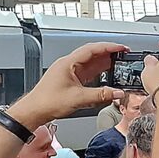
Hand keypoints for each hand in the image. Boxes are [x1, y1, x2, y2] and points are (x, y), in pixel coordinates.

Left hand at [11, 42, 127, 124]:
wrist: (35, 110)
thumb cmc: (47, 101)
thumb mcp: (78, 98)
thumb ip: (101, 95)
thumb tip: (117, 93)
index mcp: (68, 63)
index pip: (92, 49)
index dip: (108, 47)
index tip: (121, 48)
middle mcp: (69, 65)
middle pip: (92, 54)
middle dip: (109, 53)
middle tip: (123, 55)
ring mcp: (70, 72)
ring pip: (91, 63)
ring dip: (105, 63)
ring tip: (119, 64)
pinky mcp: (71, 80)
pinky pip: (88, 73)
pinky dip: (99, 73)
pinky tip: (107, 76)